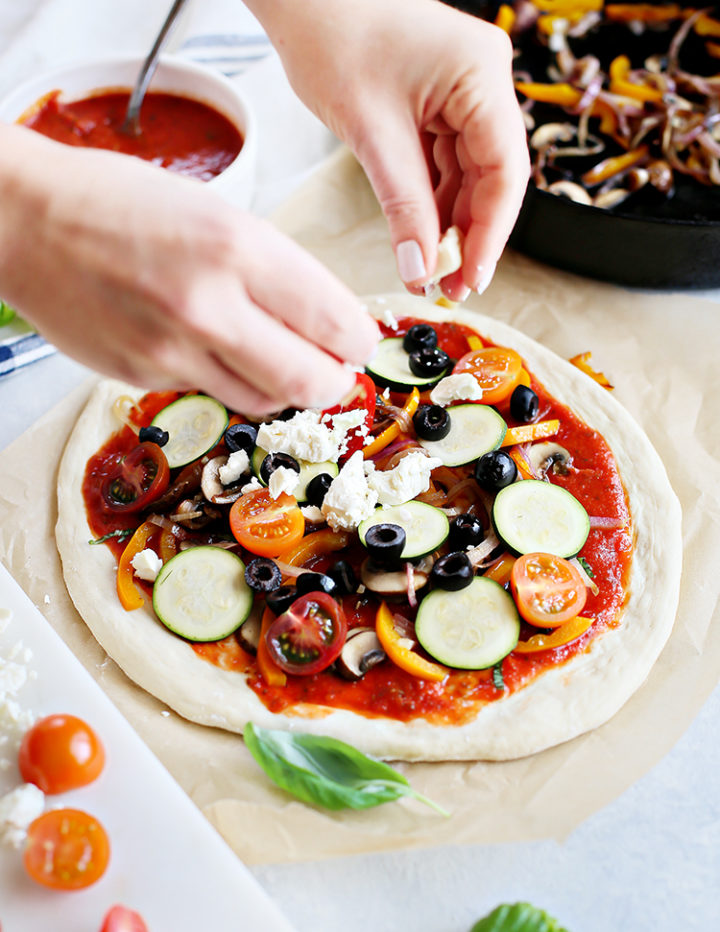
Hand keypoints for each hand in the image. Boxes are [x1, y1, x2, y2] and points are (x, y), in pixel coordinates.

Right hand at [0, 125, 378, 413]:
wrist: (28, 220)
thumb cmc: (121, 203)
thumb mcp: (216, 212)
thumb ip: (272, 269)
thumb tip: (322, 317)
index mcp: (237, 246)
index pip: (332, 318)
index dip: (358, 339)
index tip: (360, 341)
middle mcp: (210, 304)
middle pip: (310, 380)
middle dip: (336, 381)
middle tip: (337, 373)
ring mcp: (174, 349)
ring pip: (265, 400)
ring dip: (287, 390)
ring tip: (285, 367)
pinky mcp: (144, 377)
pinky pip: (213, 394)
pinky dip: (231, 381)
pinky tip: (220, 353)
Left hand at [252, 0, 528, 298]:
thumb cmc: (332, 39)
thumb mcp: (372, 134)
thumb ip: (403, 208)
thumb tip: (421, 271)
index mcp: (481, 75)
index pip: (505, 170)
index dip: (491, 233)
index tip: (471, 278)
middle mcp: (484, 81)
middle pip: (493, 176)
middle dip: (470, 234)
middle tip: (449, 286)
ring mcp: (465, 91)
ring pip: (470, 174)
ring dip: (451, 223)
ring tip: (431, 272)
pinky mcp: (442, 101)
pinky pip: (447, 162)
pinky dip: (434, 201)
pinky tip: (422, 236)